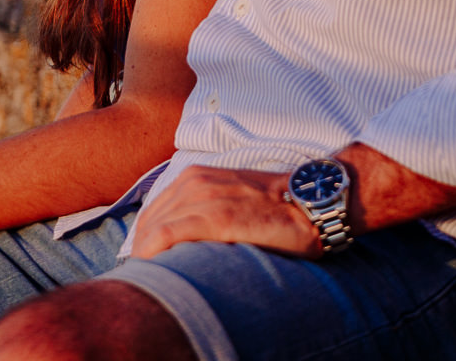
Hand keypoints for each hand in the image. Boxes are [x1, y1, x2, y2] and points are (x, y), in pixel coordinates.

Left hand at [128, 166, 321, 259]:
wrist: (311, 203)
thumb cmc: (276, 208)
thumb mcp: (232, 197)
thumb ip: (206, 208)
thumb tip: (181, 239)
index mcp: (196, 176)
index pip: (154, 212)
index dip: (147, 240)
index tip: (151, 263)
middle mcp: (195, 181)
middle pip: (148, 222)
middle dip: (143, 251)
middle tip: (151, 276)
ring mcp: (204, 197)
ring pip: (151, 230)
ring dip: (147, 257)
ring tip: (156, 279)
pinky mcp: (215, 217)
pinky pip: (165, 236)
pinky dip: (153, 255)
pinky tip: (157, 272)